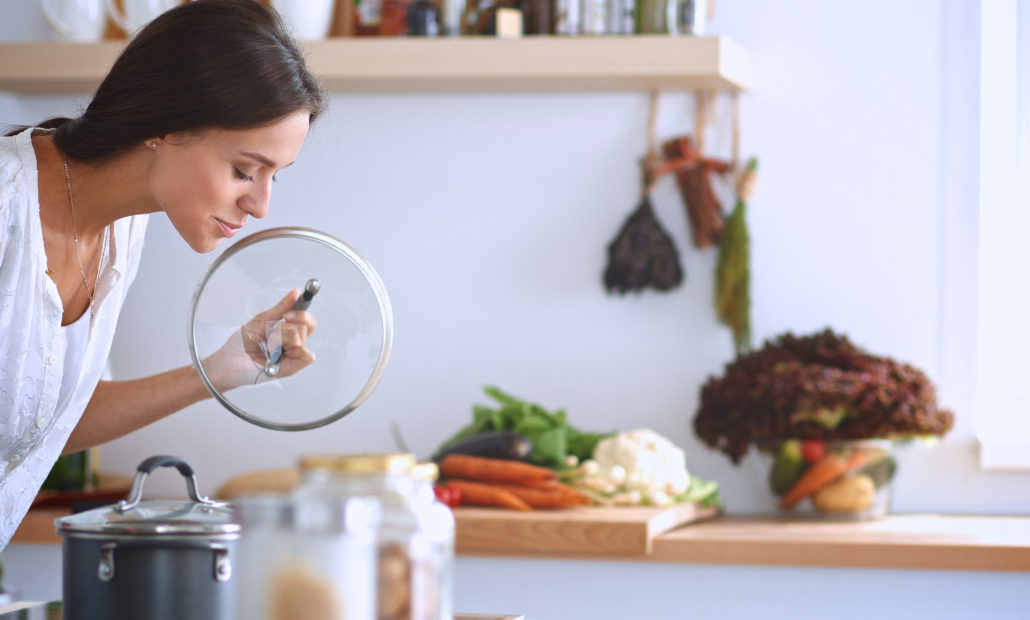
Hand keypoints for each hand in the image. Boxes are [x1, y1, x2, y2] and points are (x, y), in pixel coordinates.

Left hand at [202, 288, 317, 390]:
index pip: (307, 320)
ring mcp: (293, 355)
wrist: (228, 361)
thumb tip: (296, 292)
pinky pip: (306, 357)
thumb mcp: (262, 320)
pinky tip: (276, 354)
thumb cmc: (242, 343)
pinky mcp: (291, 368)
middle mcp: (293, 343)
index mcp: (288, 330)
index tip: (287, 313)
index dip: (302, 312)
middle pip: (307, 326)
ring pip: (300, 338)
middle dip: (285, 326)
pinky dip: (292, 351)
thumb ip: (281, 307)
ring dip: (280, 338)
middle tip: (272, 330)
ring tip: (268, 346)